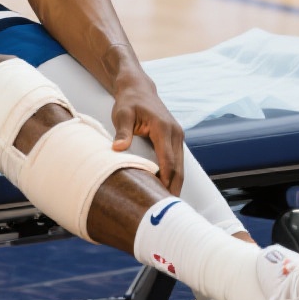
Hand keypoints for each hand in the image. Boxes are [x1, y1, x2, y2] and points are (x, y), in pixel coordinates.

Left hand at [110, 72, 184, 195]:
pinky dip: (173, 175)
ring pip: (180, 166)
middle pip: (178, 168)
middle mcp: (175, 133)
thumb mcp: (121, 113)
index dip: (167, 181)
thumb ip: (122, 131)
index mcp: (163, 128)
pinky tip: (165, 189)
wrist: (137, 88)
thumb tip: (118, 149)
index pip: (169, 161)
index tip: (162, 198)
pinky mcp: (174, 138)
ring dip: (175, 184)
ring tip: (166, 205)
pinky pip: (177, 161)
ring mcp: (177, 136)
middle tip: (166, 211)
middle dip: (173, 188)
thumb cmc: (128, 101)